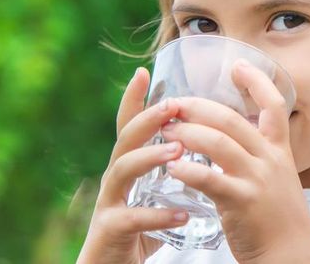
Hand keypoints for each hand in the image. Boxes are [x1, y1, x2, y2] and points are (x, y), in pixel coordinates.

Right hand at [77, 68, 186, 263]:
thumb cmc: (134, 237)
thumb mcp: (151, 201)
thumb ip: (167, 182)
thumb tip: (201, 161)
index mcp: (126, 171)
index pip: (128, 129)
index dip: (132, 101)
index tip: (143, 72)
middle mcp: (114, 181)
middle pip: (124, 140)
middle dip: (146, 120)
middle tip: (173, 106)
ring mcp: (108, 204)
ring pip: (122, 171)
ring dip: (149, 157)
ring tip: (177, 151)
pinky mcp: (109, 230)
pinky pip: (131, 218)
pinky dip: (157, 215)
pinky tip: (181, 213)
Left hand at [159, 60, 309, 262]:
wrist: (292, 255)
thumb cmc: (275, 219)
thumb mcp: (275, 178)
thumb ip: (256, 156)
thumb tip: (228, 137)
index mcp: (278, 150)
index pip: (274, 105)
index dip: (257, 81)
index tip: (237, 64)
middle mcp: (270, 159)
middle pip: (231, 119)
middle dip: (197, 107)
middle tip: (171, 105)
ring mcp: (258, 179)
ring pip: (218, 143)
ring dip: (187, 133)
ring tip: (165, 131)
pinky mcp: (243, 202)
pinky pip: (211, 179)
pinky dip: (189, 170)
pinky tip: (172, 167)